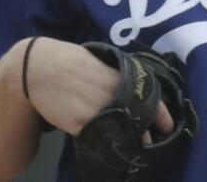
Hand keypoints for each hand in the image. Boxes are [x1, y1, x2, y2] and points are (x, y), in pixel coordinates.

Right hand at [22, 38, 174, 136]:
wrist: (38, 67)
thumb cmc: (69, 61)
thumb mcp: (99, 64)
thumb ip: (116, 78)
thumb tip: (131, 92)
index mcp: (119, 78)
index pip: (150, 100)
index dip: (161, 116)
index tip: (169, 127)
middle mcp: (112, 94)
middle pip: (138, 122)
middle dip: (144, 134)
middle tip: (147, 142)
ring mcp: (96, 110)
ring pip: (120, 133)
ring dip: (125, 141)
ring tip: (127, 145)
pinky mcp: (79, 124)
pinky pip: (98, 138)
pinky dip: (104, 142)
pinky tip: (104, 144)